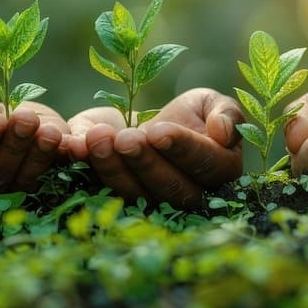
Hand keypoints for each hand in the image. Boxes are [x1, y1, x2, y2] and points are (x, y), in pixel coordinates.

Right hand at [0, 93, 68, 203]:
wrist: (0, 116)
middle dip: (11, 146)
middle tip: (26, 119)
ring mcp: (4, 202)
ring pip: (21, 183)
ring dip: (37, 155)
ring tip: (48, 129)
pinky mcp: (35, 194)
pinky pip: (47, 183)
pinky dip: (56, 163)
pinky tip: (62, 143)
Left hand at [65, 88, 242, 208]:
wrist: (157, 128)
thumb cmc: (192, 114)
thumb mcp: (210, 103)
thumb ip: (227, 112)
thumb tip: (224, 132)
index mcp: (222, 169)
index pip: (205, 164)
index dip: (181, 148)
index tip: (158, 131)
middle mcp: (193, 195)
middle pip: (171, 188)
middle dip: (145, 162)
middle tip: (125, 138)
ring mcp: (158, 204)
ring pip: (137, 195)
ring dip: (115, 168)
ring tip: (98, 138)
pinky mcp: (126, 203)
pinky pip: (109, 193)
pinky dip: (93, 171)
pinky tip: (79, 147)